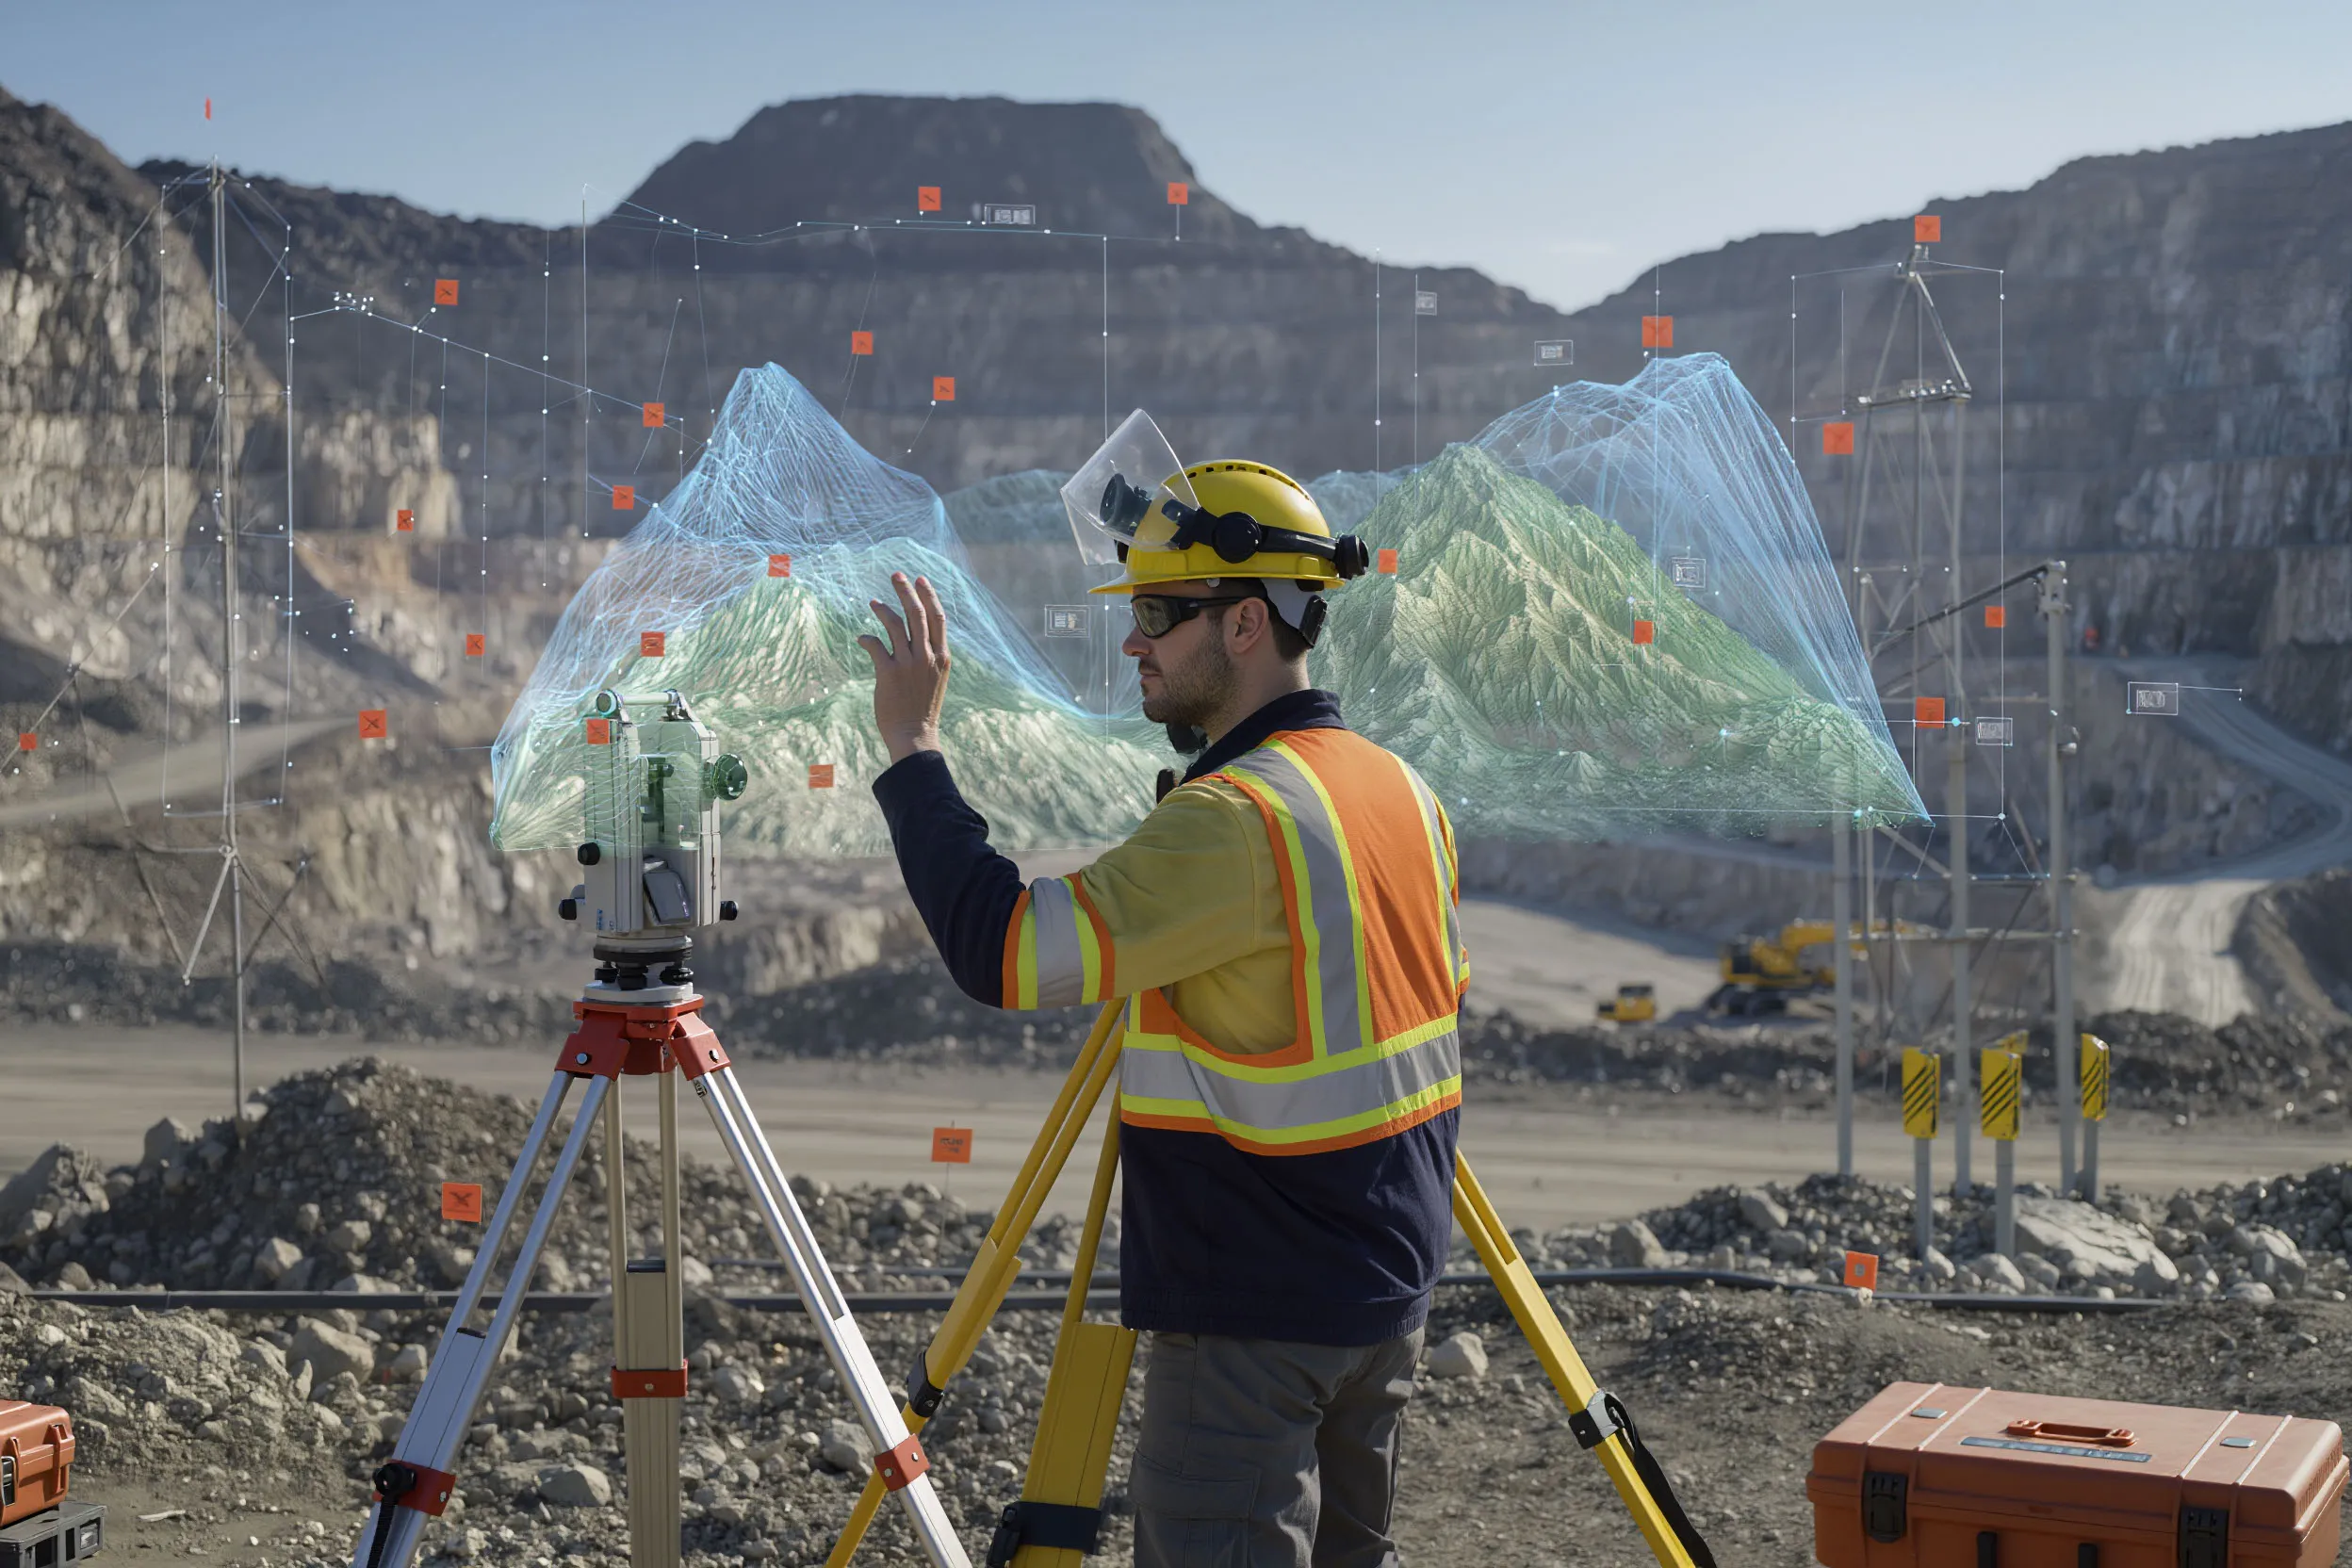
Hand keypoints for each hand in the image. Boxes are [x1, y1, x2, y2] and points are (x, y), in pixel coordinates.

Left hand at [857, 572, 949, 763]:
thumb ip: (930, 655)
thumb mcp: (936, 678)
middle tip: (895, 575)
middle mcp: (927, 656)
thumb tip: (919, 636)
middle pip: (917, 613)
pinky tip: (862, 638)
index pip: (938, 617)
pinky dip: (867, 638)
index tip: (920, 579)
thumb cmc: (923, 707)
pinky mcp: (888, 673)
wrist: (915, 735)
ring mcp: (908, 664)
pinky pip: (875, 645)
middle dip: (906, 590)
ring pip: (895, 625)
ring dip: (883, 610)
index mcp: (942, 656)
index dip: (929, 595)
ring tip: (874, 602)